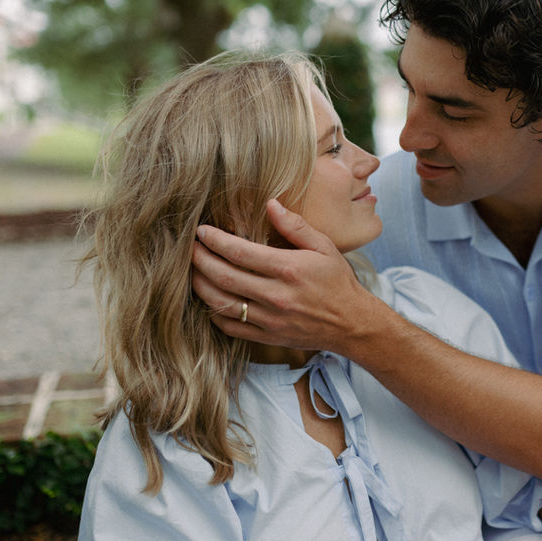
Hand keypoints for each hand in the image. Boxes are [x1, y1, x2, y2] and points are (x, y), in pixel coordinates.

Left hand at [191, 199, 377, 352]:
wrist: (352, 324)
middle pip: (225, 277)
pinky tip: (210, 298)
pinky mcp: (267, 336)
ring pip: (222, 303)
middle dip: (201, 260)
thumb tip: (270, 204)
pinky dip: (214, 313)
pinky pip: (231, 327)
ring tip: (193, 271)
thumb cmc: (338, 282)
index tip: (202, 231)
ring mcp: (270, 319)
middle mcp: (276, 296)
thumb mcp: (324, 247)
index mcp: (289, 269)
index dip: (216, 240)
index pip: (240, 252)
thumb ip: (295, 226)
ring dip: (201, 286)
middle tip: (189, 248)